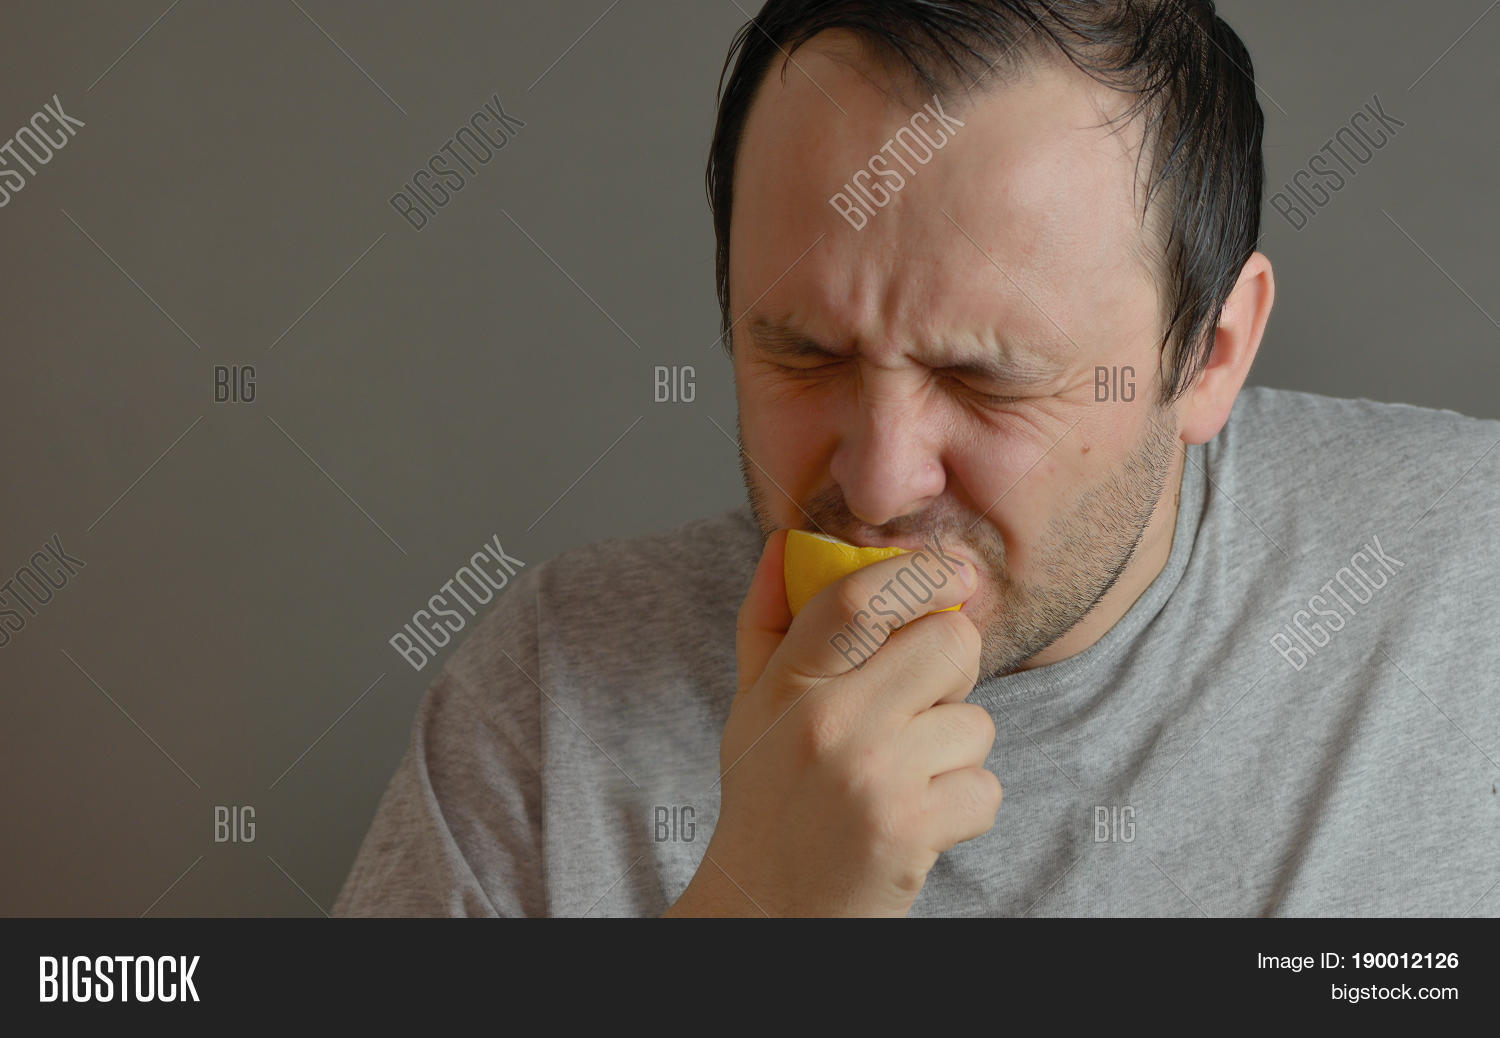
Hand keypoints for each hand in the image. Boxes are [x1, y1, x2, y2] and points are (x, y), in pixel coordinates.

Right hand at [665, 530, 1000, 916]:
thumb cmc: (768, 796)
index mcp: (790, 683)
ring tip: (905, 778)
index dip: (921, 574)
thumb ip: (768, 621)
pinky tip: (919, 820)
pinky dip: (964, 807)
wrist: (765, 909)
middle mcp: (829, 722)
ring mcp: (873, 776)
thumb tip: (783, 543)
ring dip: (955, 751)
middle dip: (952, 668)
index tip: (954, 573)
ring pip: (976, 723)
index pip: (860, 599)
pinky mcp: (912, 829)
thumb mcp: (751, 705)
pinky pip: (986, 786)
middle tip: (923, 701)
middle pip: (948, 643)